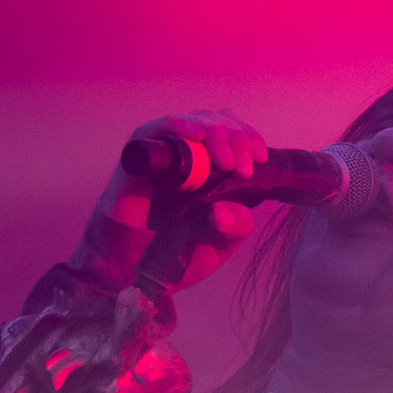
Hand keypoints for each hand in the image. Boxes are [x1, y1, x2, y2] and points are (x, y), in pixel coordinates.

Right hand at [70, 109, 268, 290]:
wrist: (132, 270)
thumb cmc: (174, 253)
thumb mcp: (217, 245)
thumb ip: (233, 229)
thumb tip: (231, 211)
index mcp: (212, 167)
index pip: (234, 133)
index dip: (249, 137)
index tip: (260, 158)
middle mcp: (190, 154)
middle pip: (218, 121)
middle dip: (237, 138)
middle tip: (243, 167)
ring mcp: (164, 153)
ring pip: (194, 121)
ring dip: (216, 133)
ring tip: (227, 162)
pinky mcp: (139, 156)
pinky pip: (157, 129)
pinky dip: (179, 126)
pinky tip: (197, 135)